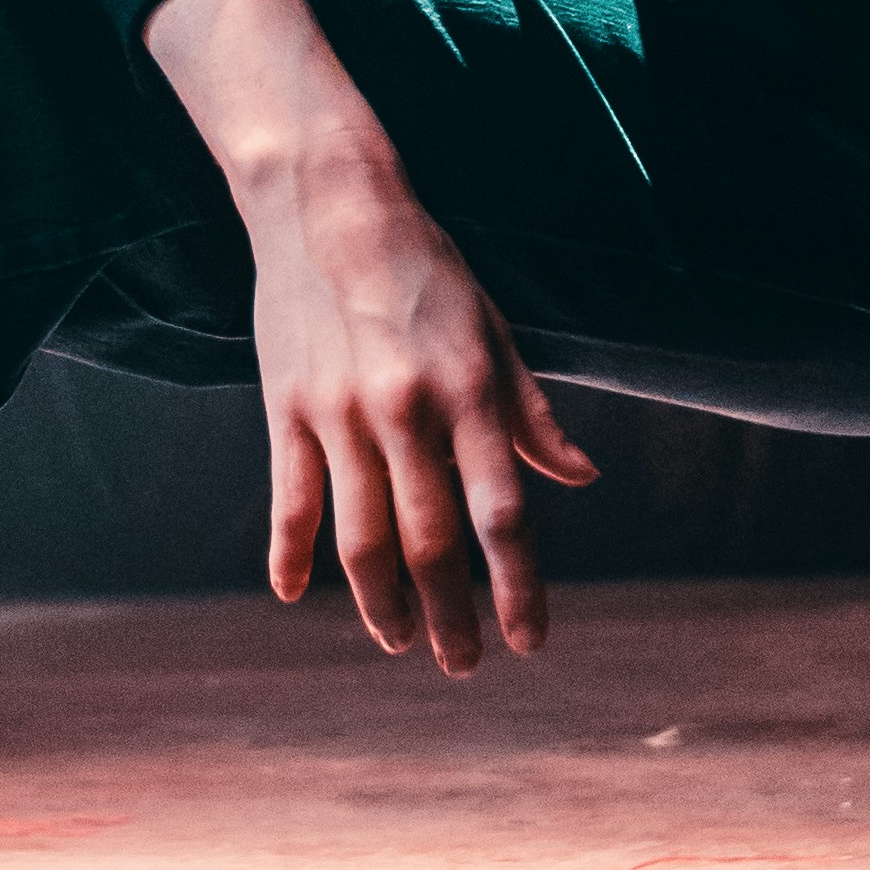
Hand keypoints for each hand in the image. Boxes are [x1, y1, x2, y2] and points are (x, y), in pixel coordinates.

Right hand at [142, 0, 600, 670]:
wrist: (328, 204)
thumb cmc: (426, 268)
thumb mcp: (494, 331)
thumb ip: (532, 412)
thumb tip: (582, 477)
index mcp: (470, 391)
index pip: (502, 513)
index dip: (518, 586)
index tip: (529, 642)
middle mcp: (407, 410)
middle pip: (431, 540)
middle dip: (451, 613)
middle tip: (462, 665)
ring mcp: (341, 413)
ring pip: (361, 535)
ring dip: (381, 602)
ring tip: (398, 641)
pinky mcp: (287, 407)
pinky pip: (292, 497)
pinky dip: (290, 553)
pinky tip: (294, 595)